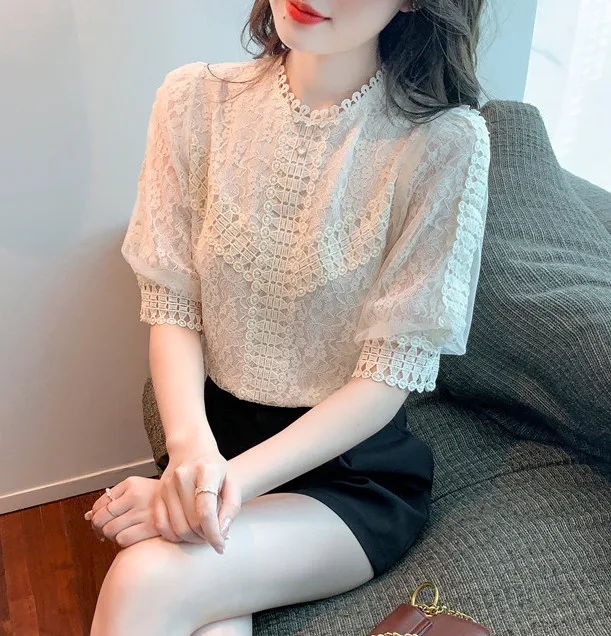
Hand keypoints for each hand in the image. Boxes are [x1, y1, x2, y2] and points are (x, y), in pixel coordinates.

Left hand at [84, 476, 198, 547]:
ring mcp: (143, 511)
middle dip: (100, 528)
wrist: (186, 500)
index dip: (95, 517)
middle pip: (101, 519)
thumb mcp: (134, 490)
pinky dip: (123, 541)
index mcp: (130, 483)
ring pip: (110, 531)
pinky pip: (123, 540)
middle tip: (105, 532)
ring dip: (112, 535)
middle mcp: (136, 496)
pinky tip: (132, 536)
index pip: (99, 505)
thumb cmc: (156, 498)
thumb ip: (112, 500)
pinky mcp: (151, 527)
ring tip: (122, 532)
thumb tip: (87, 516)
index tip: (100, 522)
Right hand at [155, 439, 241, 553]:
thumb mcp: (232, 482)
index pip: (206, 510)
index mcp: (206, 471)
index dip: (213, 533)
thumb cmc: (215, 468)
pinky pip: (161, 525)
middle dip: (204, 537)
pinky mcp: (157, 494)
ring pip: (177, 527)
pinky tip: (186, 533)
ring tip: (202, 535)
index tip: (220, 546)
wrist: (191, 450)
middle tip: (213, 537)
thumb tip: (222, 532)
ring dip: (191, 539)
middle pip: (192, 522)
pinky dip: (174, 536)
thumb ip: (231, 507)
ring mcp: (167, 485)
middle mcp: (183, 477)